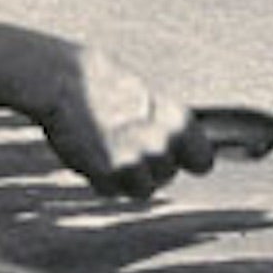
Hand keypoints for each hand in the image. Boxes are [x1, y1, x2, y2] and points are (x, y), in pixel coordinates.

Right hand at [38, 40, 214, 198]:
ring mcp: (136, 162)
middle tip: (125, 145)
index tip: (175, 158)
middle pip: (165, 177)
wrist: (69, 81)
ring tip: (108, 150)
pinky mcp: (107, 173)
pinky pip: (109, 191)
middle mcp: (163, 145)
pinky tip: (91, 155)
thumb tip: (178, 158)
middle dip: (149, 169)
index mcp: (181, 124)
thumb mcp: (154, 106)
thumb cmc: (110, 90)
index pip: (203, 163)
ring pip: (141, 190)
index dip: (187, 162)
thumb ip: (169, 133)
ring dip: (126, 179)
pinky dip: (99, 180)